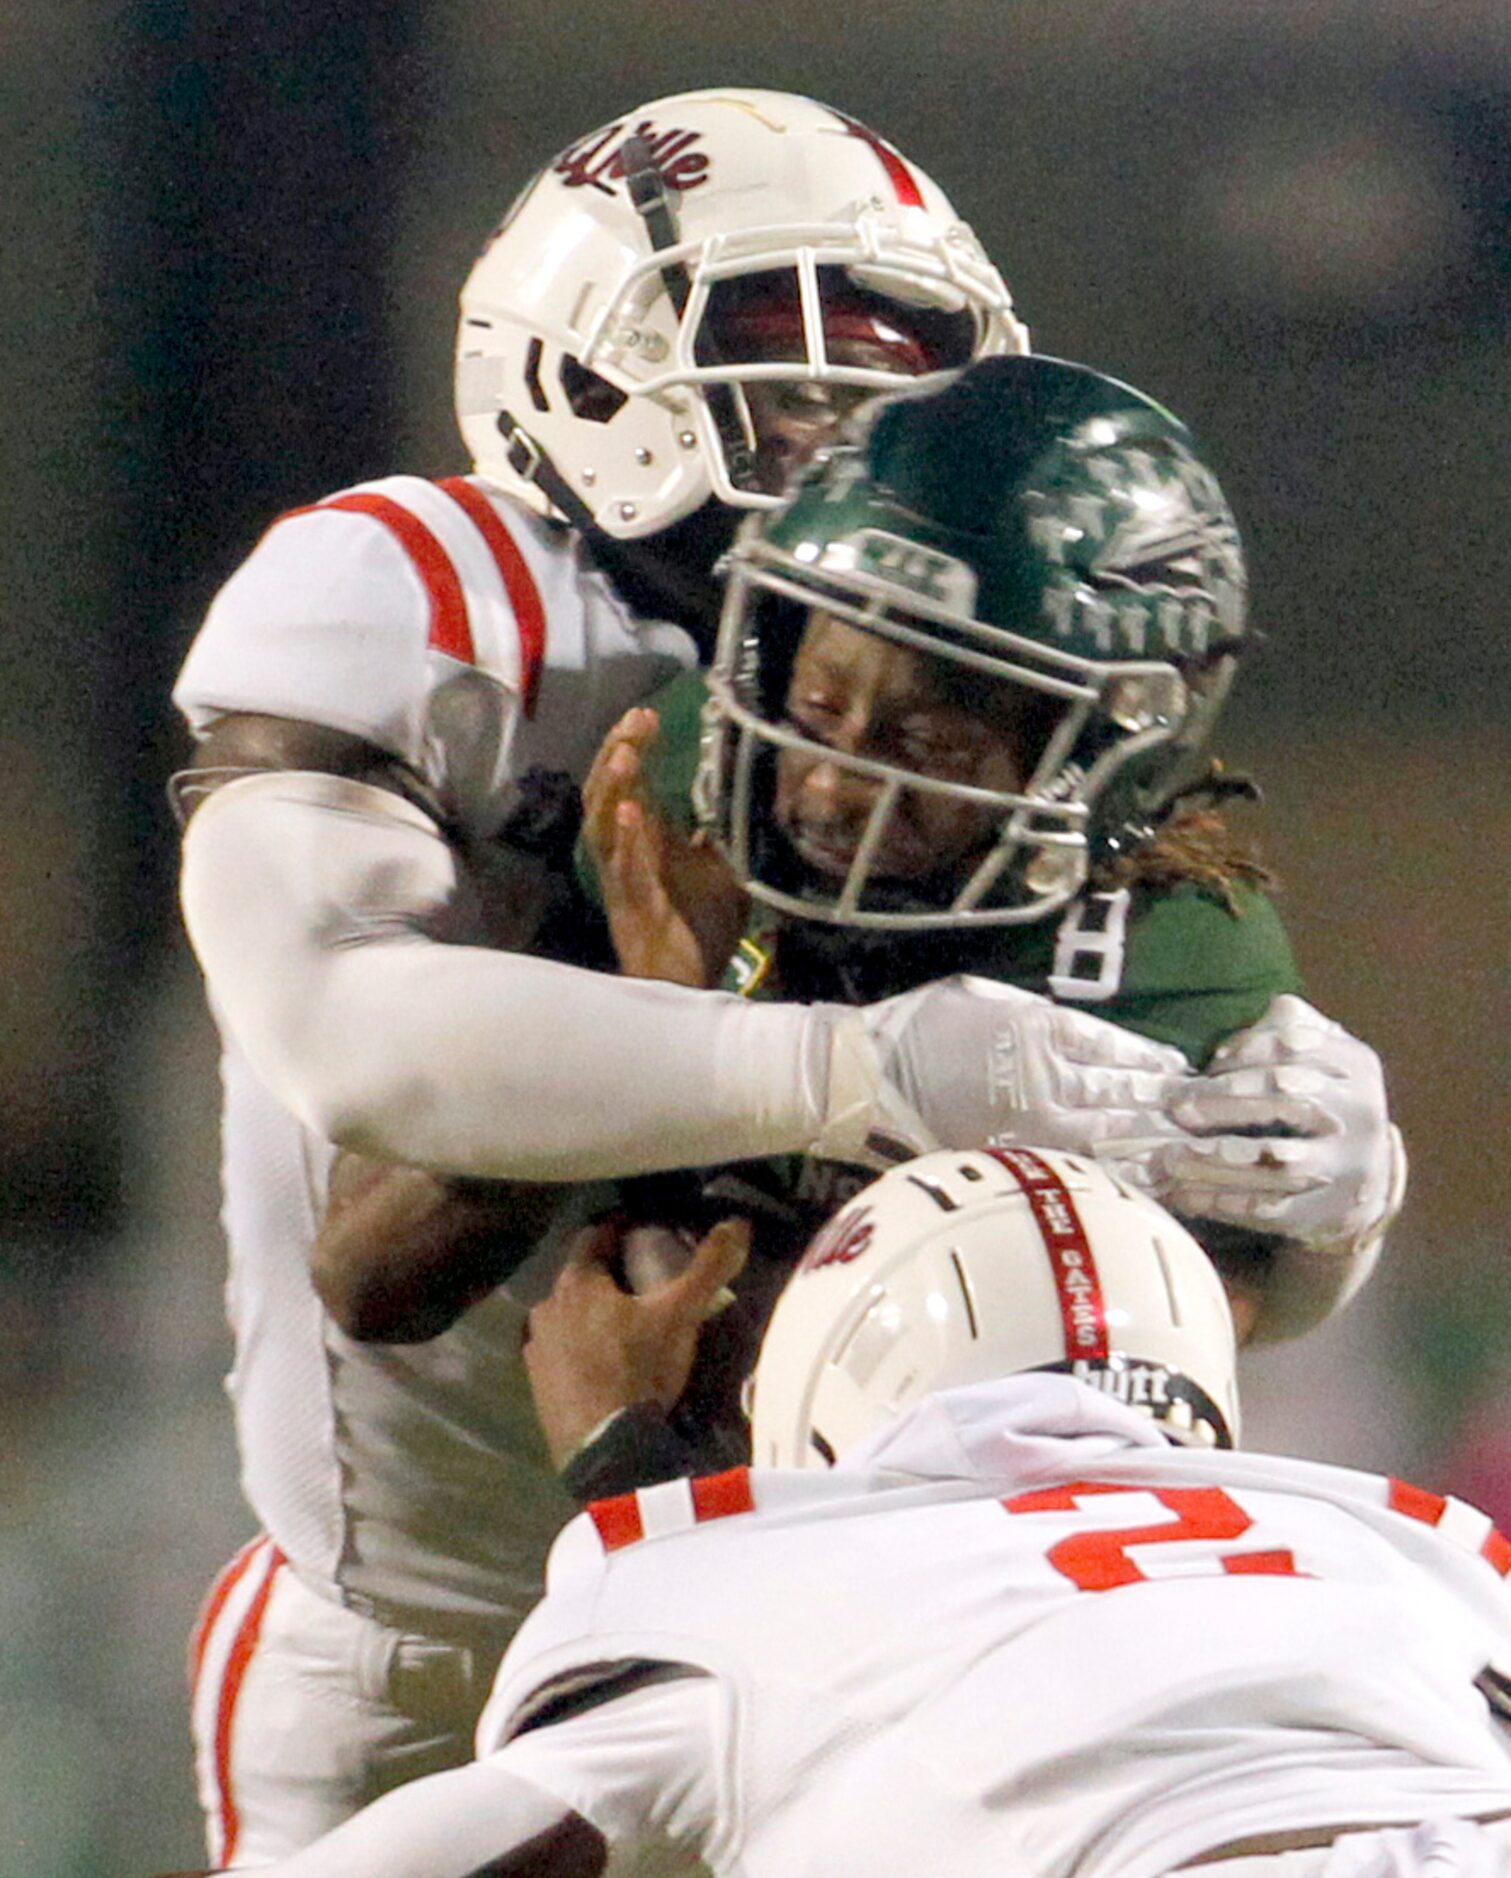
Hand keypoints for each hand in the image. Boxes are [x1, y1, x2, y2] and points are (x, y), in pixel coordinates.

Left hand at [523, 1215, 749, 1467]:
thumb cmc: (641, 1368)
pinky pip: (559, 1353)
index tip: (646, 1233)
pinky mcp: (536, 1387)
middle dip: (608, 1274)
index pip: (595, 1237)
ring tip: (625, 1325)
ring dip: (590, 1313)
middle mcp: (546, 1308)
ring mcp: (536, 1350)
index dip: (621, 1230)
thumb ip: (708, 1266)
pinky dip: (579, 1348)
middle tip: (644, 1281)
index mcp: (576, 1282)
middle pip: (580, 1277)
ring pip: (567, 1316)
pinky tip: (604, 1363)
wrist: (608, 1451)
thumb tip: (737, 1223)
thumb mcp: (681, 1314)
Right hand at [582, 706, 747, 986]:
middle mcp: (624, 852)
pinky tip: (630, 811)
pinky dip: (624, 839)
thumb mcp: (722, 868)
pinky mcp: (630, 906)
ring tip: (628, 753)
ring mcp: (622, 878)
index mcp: (644, 840)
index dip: (631, 745)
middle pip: (605, 790)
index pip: (628, 781)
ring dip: (613, 786)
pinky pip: (621, 868)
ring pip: (602, 823)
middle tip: (638, 719)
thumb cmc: (702, 928)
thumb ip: (720, 831)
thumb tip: (734, 794)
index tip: (648, 713)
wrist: (694, 983)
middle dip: (618, 751)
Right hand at [861, 976, 1192, 1159]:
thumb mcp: (979, 996)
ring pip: (1106, 1129)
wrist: (866, 1076)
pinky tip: (1140, 1176)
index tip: (1176, 1066)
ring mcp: (1031, 1120)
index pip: (1109, 1045)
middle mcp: (1045, 1075)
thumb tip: (1066, 1032)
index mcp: (1037, 1027)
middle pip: (1118, 1089)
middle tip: (1202, 1112)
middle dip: (1162, 1101)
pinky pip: (1074, 1162)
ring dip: (1149, 1138)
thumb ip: (1029, 1015)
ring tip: (1185, 1146)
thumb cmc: (916, 1029)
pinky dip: (1110, 1169)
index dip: (1146, 1057)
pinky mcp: (1014, 1154)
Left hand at [1155, 996, 1404, 1248]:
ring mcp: (1348, 1166)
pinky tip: (1185, 1194)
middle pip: (1287, 1098)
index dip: (1243, 1054)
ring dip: (1216, 1157)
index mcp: (1354, 1065)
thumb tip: (1224, 1049)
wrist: (1363, 1175)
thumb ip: (1277, 1030)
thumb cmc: (1316, 1100)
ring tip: (1171, 1157)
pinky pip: (1270, 1208)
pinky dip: (1223, 1200)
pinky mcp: (1328, 1211)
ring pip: (1277, 1160)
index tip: (1207, 1065)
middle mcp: (1360, 1114)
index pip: (1293, 1047)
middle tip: (1178, 1109)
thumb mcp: (1314, 1055)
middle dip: (1225, 1101)